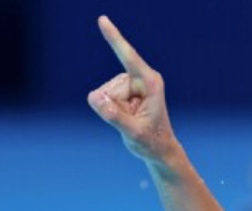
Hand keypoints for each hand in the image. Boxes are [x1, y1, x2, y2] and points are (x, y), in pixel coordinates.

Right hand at [87, 16, 179, 166]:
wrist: (158, 149)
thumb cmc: (151, 142)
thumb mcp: (134, 133)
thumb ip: (114, 116)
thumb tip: (94, 98)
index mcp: (150, 82)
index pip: (128, 57)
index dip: (114, 39)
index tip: (102, 20)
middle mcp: (141, 78)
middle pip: (109, 88)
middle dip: (115, 108)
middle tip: (135, 122)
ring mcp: (130, 83)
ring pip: (103, 94)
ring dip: (114, 110)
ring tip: (133, 120)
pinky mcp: (122, 89)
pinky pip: (102, 98)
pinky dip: (110, 111)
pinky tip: (127, 117)